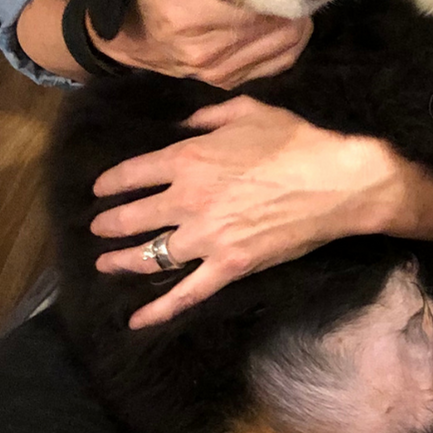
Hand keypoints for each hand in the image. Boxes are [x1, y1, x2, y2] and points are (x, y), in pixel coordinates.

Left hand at [90, 98, 404, 328]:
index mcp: (188, 160)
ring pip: (151, 255)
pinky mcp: (228, 265)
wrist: (335, 182)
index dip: (111, 183)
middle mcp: (187, 200)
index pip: (132, 173)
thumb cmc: (296, 142)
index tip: (100, 189)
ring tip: (106, 263)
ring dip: (122, 261)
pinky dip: (160, 309)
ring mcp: (206, 237)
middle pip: (133, 216)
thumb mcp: (248, 111)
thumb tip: (183, 124)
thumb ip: (207, 115)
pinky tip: (136, 321)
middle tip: (97, 228)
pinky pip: (187, 293)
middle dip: (109, 223)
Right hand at [92, 0, 310, 88]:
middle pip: (276, 27)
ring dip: (295, 19)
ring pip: (285, 45)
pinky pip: (280, 62)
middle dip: (291, 0)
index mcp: (184, 18)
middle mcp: (205, 52)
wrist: (123, 38)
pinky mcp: (230, 81)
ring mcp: (219, 73)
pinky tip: (283, 18)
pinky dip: (290, 40)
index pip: (252, 5)